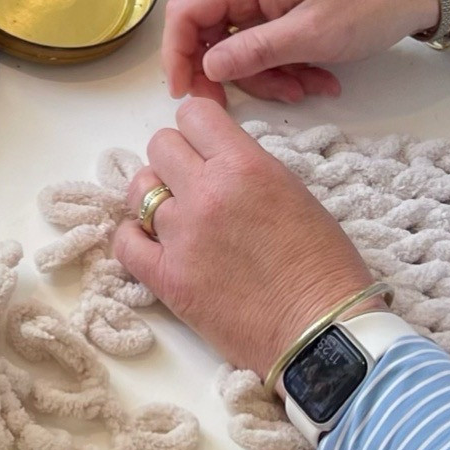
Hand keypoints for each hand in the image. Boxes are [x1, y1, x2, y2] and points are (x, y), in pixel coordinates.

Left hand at [112, 99, 380, 377]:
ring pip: (138, 188)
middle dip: (175, 159)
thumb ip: (248, 170)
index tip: (204, 145)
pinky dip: (134, 238)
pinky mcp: (167, 278)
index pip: (193, 114)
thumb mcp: (294, 193)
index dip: (198, 128)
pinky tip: (152, 243)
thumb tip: (215, 164)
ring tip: (175, 214)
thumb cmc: (325, 266)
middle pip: (160, 145)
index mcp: (245, 166)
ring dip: (154, 196)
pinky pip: (125, 242)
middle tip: (191, 182)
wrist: (323, 334)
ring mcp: (181, 235)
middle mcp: (207, 193)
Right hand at [162, 0, 441, 102]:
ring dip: (267, 76)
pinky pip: (267, 45)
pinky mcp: (284, 10)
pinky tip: (318, 79)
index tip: (186, 94)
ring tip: (307, 89)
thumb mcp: (311, 35)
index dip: (177, 53)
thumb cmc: (366, 4)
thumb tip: (206, 67)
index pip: (186, 11)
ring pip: (240, 46)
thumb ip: (254, 51)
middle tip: (249, 106)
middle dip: (232, 74)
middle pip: (210, 33)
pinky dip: (285, 67)